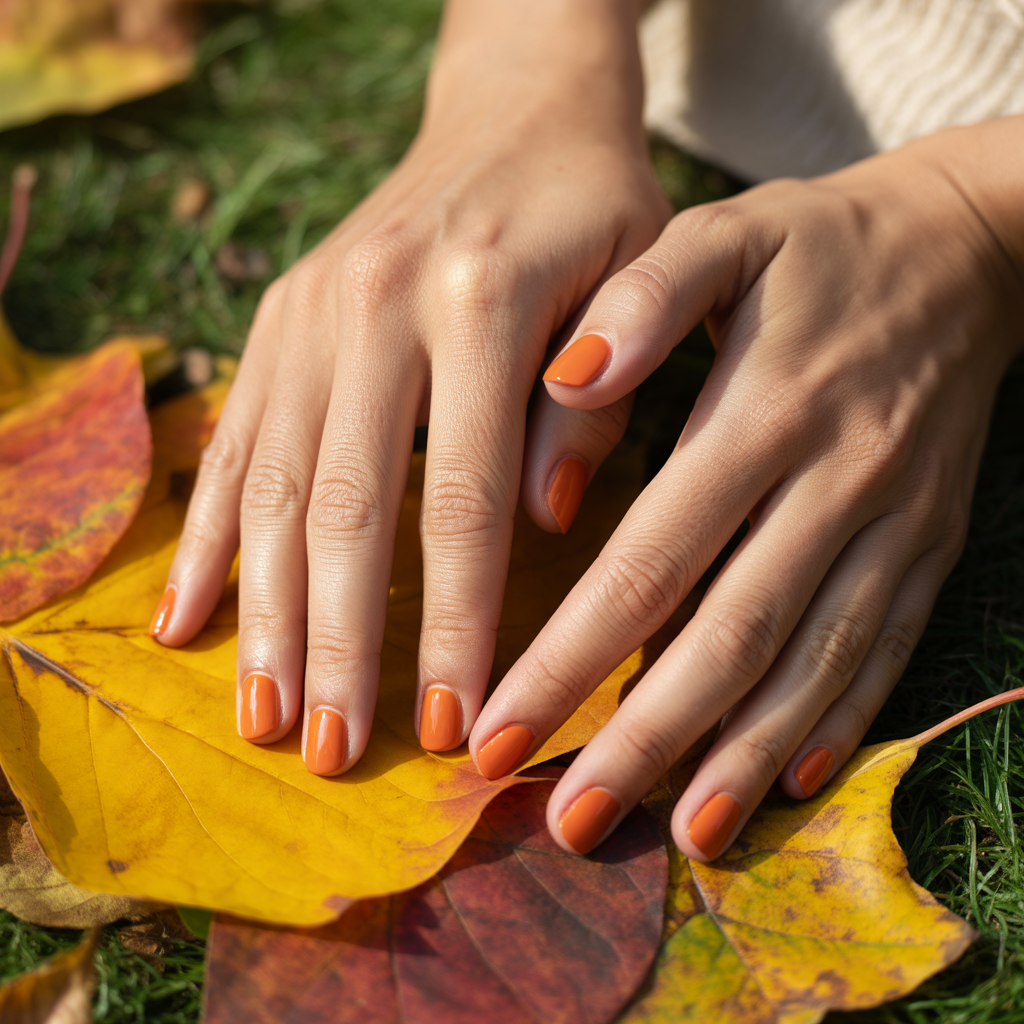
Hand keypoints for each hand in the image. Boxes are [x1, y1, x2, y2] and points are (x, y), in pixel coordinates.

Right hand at [148, 0, 670, 771]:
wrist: (514, 108)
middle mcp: (375, 304)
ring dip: (264, 614)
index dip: (452, 622)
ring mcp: (311, 312)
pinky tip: (184, 620)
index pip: (463, 498)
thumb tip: (543, 523)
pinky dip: (203, 538)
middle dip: (340, 643)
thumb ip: (593, 403)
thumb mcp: (638, 279)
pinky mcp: (277, 321)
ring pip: (270, 486)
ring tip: (263, 718)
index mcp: (480, 299)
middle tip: (334, 754)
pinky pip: (228, 442)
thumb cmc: (593, 206)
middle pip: (346, 506)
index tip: (450, 724)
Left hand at [469, 117, 1023, 859]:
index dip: (572, 654)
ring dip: (741, 756)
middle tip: (568, 825)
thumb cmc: (816, 245)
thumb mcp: (726, 235)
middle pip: (727, 634)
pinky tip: (785, 786)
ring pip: (811, 662)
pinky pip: (884, 648)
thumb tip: (565, 375)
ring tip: (679, 836)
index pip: (650, 558)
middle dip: (643, 738)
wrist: (964, 248)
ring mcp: (893, 522)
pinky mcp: (928, 544)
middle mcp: (832, 480)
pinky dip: (836, 724)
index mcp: (763, 410)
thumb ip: (644, 296)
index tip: (498, 732)